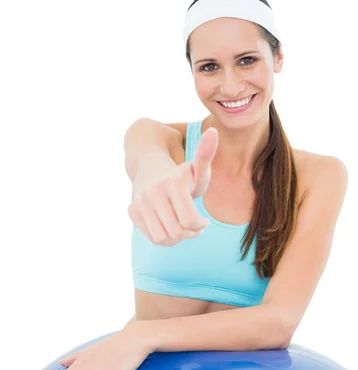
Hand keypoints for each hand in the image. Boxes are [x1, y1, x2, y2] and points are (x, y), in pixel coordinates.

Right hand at [128, 126, 218, 246]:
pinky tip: (170, 227)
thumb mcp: (197, 168)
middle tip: (195, 226)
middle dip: (190, 233)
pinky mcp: (132, 210)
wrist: (149, 166)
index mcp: (172, 182)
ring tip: (183, 228)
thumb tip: (213, 131)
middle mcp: (153, 192)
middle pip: (177, 232)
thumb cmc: (180, 173)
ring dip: (177, 238)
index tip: (204, 221)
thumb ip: (206, 155)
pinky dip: (165, 238)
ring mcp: (140, 202)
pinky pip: (151, 237)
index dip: (200, 225)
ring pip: (162, 238)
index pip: (190, 221)